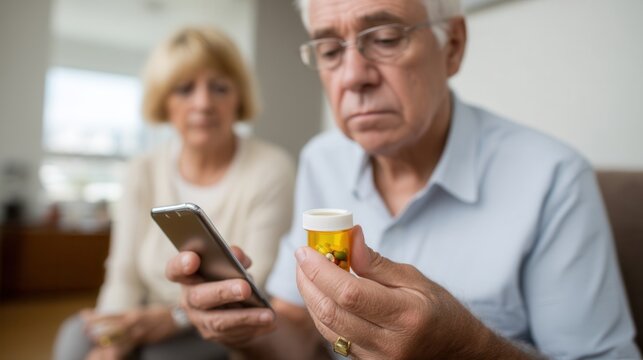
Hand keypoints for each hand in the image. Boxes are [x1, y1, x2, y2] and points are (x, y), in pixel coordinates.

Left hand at [82, 306, 178, 355]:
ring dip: (104, 340)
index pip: (109, 315)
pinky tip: (111, 353)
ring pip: (116, 337)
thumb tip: (117, 320)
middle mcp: (133, 321)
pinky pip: (127, 346)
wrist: (177, 317)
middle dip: (96, 328)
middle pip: (109, 326)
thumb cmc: (160, 314)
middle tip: (85, 330)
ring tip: (94, 341)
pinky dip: (118, 350)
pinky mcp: (144, 339)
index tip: (83, 316)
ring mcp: (138, 331)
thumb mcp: (143, 312)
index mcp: (132, 313)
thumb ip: (130, 316)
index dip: (95, 316)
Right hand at [165, 247, 275, 347]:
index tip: (193, 258)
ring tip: (268, 315)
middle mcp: (189, 299)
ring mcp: (199, 319)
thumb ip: (232, 256)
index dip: (181, 264)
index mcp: (188, 276)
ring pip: (219, 320)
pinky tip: (269, 323)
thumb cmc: (227, 276)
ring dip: (245, 317)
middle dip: (223, 292)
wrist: (232, 305)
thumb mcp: (230, 263)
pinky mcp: (213, 334)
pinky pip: (233, 333)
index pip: (175, 270)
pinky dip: (253, 327)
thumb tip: (238, 257)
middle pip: (199, 297)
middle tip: (245, 289)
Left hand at [295, 226, 518, 358]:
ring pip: (327, 328)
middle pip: (332, 313)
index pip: (350, 293)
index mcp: (406, 316)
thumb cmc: (438, 310)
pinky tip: (320, 294)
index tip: (305, 250)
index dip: (321, 270)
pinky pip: (334, 339)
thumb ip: (376, 263)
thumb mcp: (414, 279)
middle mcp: (389, 344)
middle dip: (308, 282)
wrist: (456, 351)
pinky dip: (322, 314)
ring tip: (307, 272)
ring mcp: (376, 359)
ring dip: (310, 298)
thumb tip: (349, 236)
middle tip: (302, 257)